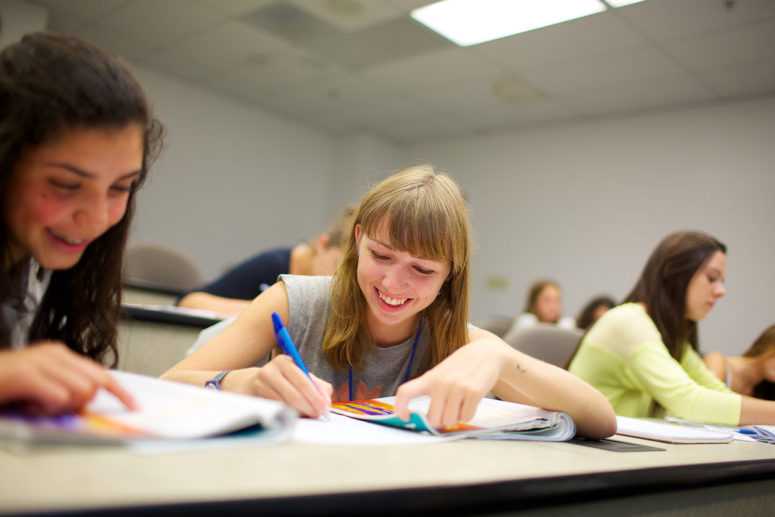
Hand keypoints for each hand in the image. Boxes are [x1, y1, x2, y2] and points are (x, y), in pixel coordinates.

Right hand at [0, 342, 136, 414]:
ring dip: (60, 407)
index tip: (134, 405)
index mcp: (59, 355)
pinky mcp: (26, 375)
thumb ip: (64, 389)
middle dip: (82, 402)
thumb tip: (87, 402)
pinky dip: (47, 407)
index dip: (119, 391)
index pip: (100, 372)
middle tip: (52, 407)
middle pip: (94, 383)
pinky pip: (59, 396)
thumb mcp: (40, 387)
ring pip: (79, 391)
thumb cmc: (3, 388)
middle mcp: (53, 354)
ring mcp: (40, 362)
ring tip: (36, 404)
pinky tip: (30, 404)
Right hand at [229, 355, 332, 417]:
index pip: (303, 380)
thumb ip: (317, 387)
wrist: (250, 385)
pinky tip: (290, 418)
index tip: (324, 407)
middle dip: (308, 406)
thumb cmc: (282, 383)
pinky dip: (283, 415)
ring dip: (297, 413)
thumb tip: (326, 401)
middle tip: (317, 415)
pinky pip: (271, 410)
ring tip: (306, 417)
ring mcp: (258, 383)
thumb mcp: (299, 379)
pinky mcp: (250, 397)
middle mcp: (270, 370)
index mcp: (285, 362)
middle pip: (292, 393)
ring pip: (282, 403)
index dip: (315, 395)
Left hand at [394, 340, 507, 427]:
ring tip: (459, 404)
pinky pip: (466, 417)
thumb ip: (431, 391)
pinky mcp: (474, 392)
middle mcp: (441, 383)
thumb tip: (426, 419)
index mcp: (429, 378)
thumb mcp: (440, 373)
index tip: (404, 417)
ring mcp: (458, 388)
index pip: (406, 391)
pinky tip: (469, 402)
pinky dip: (467, 415)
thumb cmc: (460, 366)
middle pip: (433, 419)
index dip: (401, 407)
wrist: (485, 353)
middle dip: (439, 421)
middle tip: (445, 413)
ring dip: (455, 418)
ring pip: (450, 421)